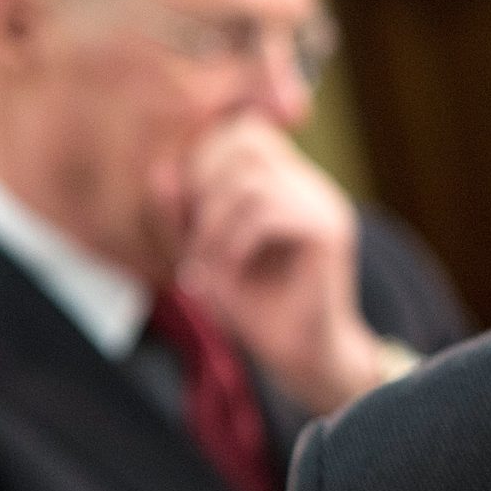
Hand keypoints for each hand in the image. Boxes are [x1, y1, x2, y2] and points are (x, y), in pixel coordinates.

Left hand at [162, 117, 387, 415]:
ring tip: (206, 265)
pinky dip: (233, 243)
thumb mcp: (206, 252)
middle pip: (246, 141)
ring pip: (251, 182)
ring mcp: (324, 206)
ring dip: (213, 225)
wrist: (303, 359)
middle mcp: (311, 186)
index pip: (243, 131)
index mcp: (288, 182)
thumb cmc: (257, 308)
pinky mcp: (328, 234)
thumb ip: (184, 213)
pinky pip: (267, 214)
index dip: (203, 159)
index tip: (188, 215)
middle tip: (194, 237)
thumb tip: (162, 172)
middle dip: (204, 184)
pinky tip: (229, 273)